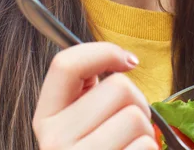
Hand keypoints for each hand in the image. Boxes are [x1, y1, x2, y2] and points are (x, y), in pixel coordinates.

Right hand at [33, 42, 156, 149]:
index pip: (65, 64)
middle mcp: (55, 142)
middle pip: (118, 87)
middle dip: (137, 101)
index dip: (103, 52)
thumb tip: (125, 60)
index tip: (128, 61)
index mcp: (46, 118)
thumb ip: (89, 92)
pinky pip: (146, 146)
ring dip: (146, 132)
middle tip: (129, 124)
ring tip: (129, 147)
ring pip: (138, 117)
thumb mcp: (81, 122)